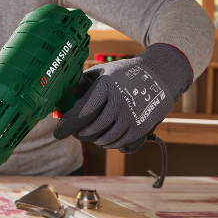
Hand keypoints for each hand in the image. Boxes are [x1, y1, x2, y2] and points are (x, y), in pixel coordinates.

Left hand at [53, 44, 191, 152]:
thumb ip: (81, 85)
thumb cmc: (123, 74)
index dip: (67, 125)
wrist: (158, 76)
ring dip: (95, 139)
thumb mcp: (101, 72)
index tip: (58, 133)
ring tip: (92, 132)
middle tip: (77, 131)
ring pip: (105, 140)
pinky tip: (107, 136)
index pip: (82, 113)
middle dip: (80, 133)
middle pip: (92, 130)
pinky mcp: (142, 129)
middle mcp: (120, 103)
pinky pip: (120, 145)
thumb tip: (64, 103)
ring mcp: (132, 118)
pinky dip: (110, 143)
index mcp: (106, 87)